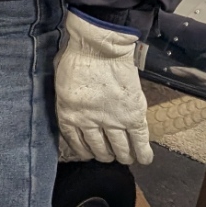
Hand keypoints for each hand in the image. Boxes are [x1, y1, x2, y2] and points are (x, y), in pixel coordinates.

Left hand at [54, 11, 151, 165]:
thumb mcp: (61, 81)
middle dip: (104, 154)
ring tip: (126, 157)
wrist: (99, 47)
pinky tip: (144, 159)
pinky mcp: (131, 115)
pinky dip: (143, 151)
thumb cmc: (76, 56)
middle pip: (98, 148)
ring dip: (123, 155)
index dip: (84, 150)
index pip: (75, 141)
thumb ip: (66, 98)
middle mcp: (89, 122)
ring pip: (118, 147)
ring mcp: (112, 120)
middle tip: (110, 155)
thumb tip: (73, 101)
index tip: (89, 154)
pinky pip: (138, 139)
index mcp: (69, 115)